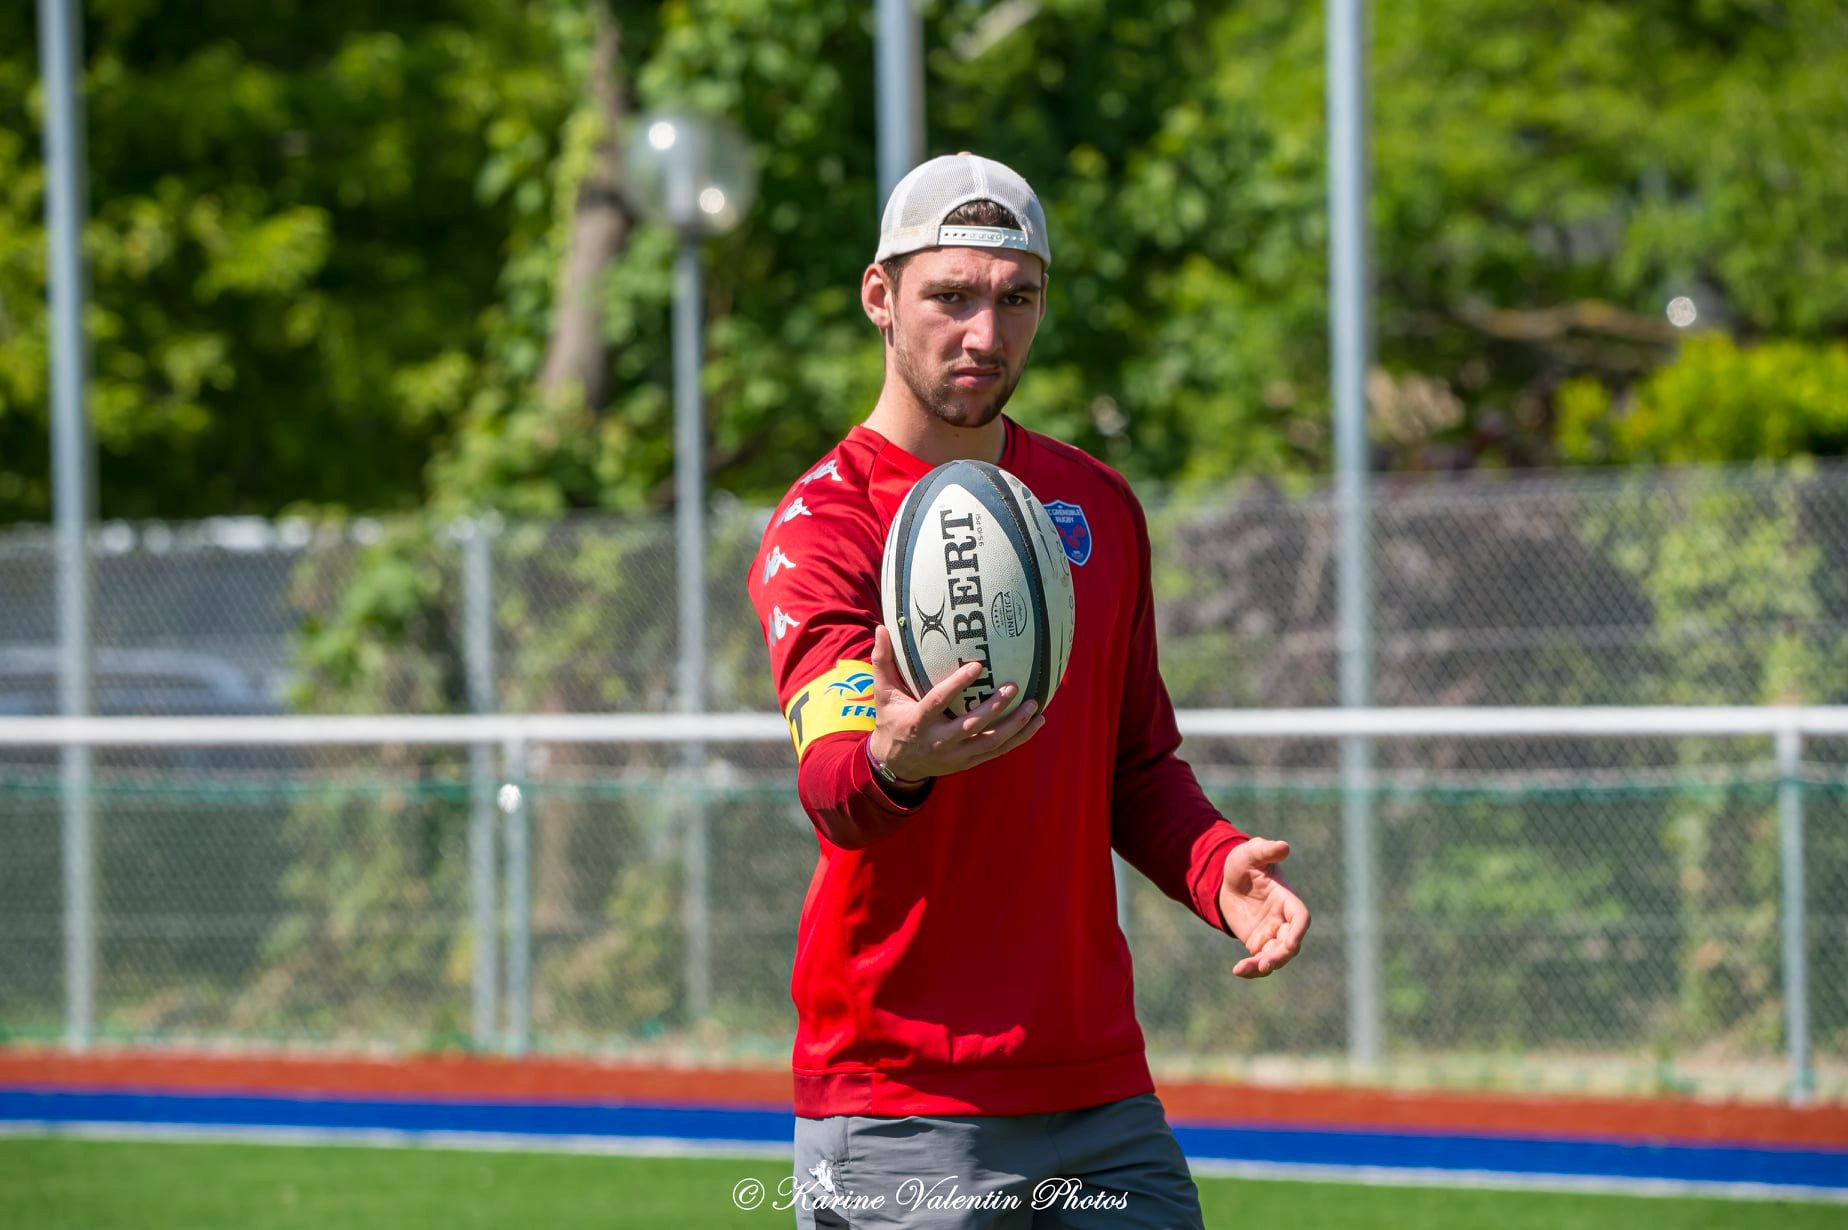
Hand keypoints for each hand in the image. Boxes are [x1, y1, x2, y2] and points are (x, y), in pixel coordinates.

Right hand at [867, 624, 1045, 782]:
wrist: (895, 765)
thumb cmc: (891, 720)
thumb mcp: (883, 694)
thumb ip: (883, 662)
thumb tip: (882, 628)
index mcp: (918, 721)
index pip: (939, 702)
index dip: (957, 685)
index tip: (978, 665)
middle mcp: (939, 741)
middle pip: (971, 726)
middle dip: (994, 708)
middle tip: (1014, 686)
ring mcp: (955, 755)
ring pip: (989, 742)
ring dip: (1014, 726)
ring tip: (1034, 707)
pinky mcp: (967, 762)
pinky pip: (997, 751)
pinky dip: (1018, 739)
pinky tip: (1036, 723)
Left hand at [1216, 837, 1308, 978]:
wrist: (1227, 877)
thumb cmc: (1244, 861)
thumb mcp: (1251, 853)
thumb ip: (1265, 850)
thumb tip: (1283, 846)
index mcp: (1287, 899)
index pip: (1300, 917)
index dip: (1298, 930)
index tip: (1290, 942)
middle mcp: (1282, 919)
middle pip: (1290, 943)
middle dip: (1281, 955)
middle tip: (1266, 963)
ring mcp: (1271, 933)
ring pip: (1276, 956)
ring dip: (1266, 965)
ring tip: (1247, 969)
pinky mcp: (1257, 942)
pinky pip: (1258, 960)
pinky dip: (1251, 968)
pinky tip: (1238, 971)